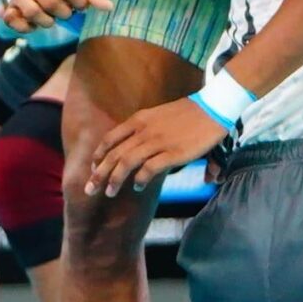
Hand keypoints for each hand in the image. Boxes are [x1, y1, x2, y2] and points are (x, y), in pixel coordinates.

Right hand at [1, 0, 113, 34]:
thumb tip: (109, 7)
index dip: (78, 1)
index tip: (80, 5)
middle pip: (51, 3)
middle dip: (64, 13)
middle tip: (65, 12)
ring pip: (34, 14)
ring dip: (48, 21)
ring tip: (51, 17)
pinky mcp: (8, 11)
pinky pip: (15, 24)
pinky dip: (28, 28)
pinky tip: (35, 24)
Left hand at [85, 96, 225, 197]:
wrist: (212, 108)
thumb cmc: (187, 114)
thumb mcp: (158, 115)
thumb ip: (143, 130)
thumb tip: (136, 148)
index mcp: (138, 120)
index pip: (109, 139)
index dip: (98, 156)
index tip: (93, 168)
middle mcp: (143, 131)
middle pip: (113, 154)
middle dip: (99, 174)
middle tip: (90, 189)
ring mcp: (157, 142)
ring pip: (126, 163)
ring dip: (115, 180)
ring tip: (110, 193)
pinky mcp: (172, 153)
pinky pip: (149, 169)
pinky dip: (140, 180)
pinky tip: (137, 187)